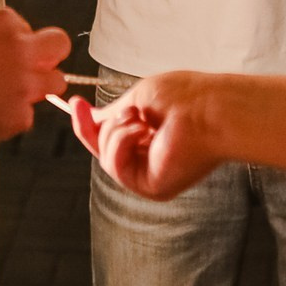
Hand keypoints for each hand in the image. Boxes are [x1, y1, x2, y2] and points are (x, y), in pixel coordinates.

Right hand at [0, 7, 70, 152]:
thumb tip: (7, 53)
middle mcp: (19, 48)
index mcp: (1, 22)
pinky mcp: (20, 116)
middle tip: (28, 71)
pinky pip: (27, 114)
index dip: (15, 44)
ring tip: (0, 98)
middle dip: (46, 58)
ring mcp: (23, 83)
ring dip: (34, 89)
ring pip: (54, 83)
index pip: (28, 29)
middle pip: (58, 47)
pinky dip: (9, 118)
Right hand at [68, 72, 229, 199]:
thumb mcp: (138, 98)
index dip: (88, 123)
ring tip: (138, 115)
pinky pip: (115, 167)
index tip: (74, 102)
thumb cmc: (186, 97)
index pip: (110, 137)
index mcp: (151, 139)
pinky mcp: (150, 187)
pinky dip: (121, 143)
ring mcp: (150, 175)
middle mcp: (150, 159)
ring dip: (114, 130)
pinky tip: (141, 129)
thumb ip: (114, 114)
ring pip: (105, 157)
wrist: (211, 109)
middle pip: (102, 150)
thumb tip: (90, 117)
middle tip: (79, 105)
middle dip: (88, 128)